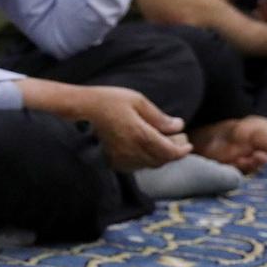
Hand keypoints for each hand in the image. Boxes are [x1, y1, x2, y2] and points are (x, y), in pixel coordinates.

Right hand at [73, 84, 190, 170]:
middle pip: (162, 160)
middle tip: (178, 139)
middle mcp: (132, 151)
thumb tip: (178, 126)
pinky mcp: (111, 161)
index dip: (182, 149)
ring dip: (160, 156)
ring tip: (162, 142)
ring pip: (150, 164)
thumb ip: (159, 116)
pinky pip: (135, 166)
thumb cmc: (107, 101)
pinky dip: (145, 160)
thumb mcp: (136, 100)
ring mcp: (121, 158)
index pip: (171, 152)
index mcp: (141, 135)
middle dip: (173, 151)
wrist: (78, 109)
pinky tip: (143, 148)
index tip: (188, 143)